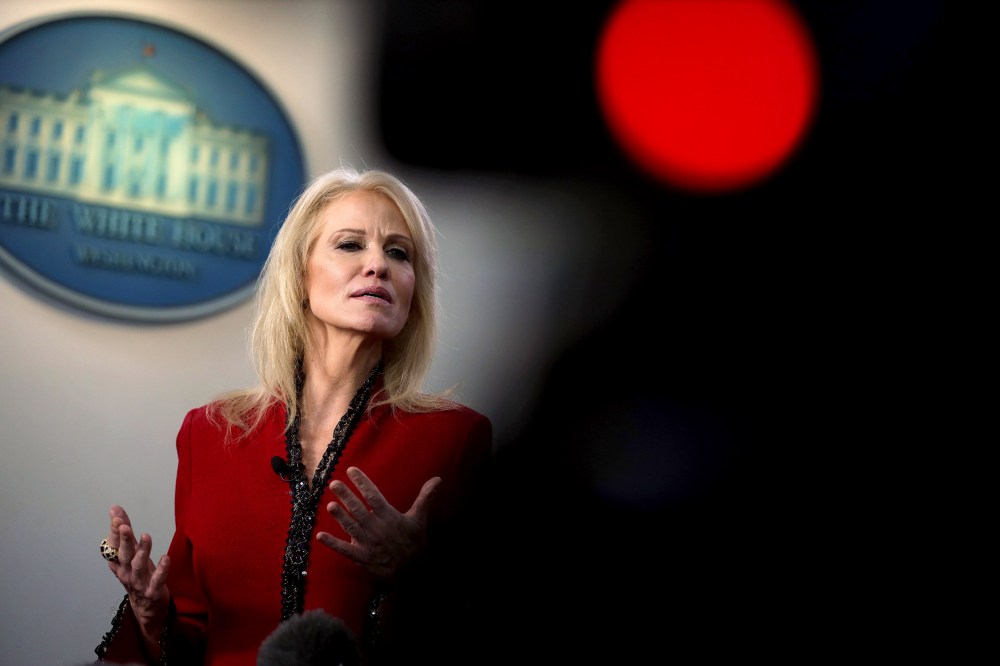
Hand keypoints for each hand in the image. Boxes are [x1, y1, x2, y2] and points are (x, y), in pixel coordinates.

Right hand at [105, 505, 171, 649]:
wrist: (147, 609)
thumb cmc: (139, 576)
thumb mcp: (132, 553)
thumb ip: (125, 532)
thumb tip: (115, 509)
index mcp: (120, 564)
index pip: (114, 546)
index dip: (115, 532)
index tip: (116, 516)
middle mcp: (126, 573)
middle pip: (124, 555)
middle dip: (123, 539)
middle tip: (123, 524)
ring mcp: (139, 584)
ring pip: (138, 567)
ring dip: (142, 552)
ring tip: (146, 536)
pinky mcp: (152, 592)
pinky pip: (156, 581)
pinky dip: (161, 570)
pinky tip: (166, 558)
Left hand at [316, 467, 439, 579]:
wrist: (414, 573)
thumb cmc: (416, 544)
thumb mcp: (420, 519)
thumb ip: (425, 497)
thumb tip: (437, 479)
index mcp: (390, 517)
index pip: (373, 495)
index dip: (362, 482)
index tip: (351, 470)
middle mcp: (377, 528)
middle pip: (358, 509)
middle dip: (346, 495)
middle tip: (333, 483)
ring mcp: (368, 544)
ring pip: (351, 527)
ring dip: (339, 516)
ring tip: (329, 504)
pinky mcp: (362, 557)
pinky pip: (345, 550)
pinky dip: (332, 544)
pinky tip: (320, 536)